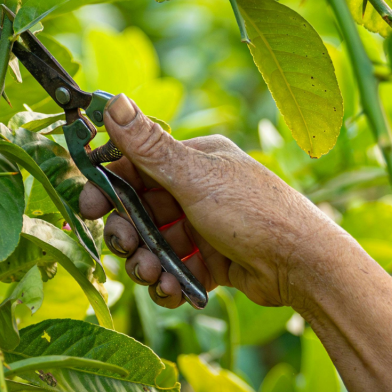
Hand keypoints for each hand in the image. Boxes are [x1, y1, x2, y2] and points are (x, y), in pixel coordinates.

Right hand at [79, 94, 345, 309]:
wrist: (302, 265)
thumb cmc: (253, 212)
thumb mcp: (195, 177)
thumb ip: (149, 146)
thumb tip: (114, 101)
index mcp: (196, 160)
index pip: (137, 168)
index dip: (109, 188)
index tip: (88, 209)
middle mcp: (200, 190)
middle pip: (142, 211)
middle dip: (129, 233)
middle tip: (126, 248)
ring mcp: (207, 227)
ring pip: (156, 245)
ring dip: (147, 263)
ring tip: (154, 276)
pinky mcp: (215, 261)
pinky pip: (177, 270)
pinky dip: (170, 282)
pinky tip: (173, 290)